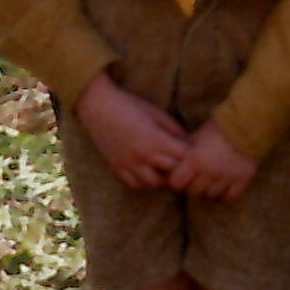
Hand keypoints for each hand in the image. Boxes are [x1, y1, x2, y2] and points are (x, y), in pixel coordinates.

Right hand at [73, 73, 188, 189]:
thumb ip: (174, 129)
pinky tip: (147, 170)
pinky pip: (136, 184)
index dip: (190, 153)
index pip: (184, 157)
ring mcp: (130, 165)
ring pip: (155, 183)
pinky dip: (145, 181)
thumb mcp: (156, 113)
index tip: (191, 148)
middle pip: (172, 172)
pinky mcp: (118, 168)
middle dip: (180, 166)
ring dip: (163, 177)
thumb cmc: (129, 105)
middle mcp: (144, 156)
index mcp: (156, 140)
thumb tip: (189, 141)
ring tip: (165, 167)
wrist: (98, 106)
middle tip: (182, 159)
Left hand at [170, 121, 259, 199]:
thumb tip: (173, 162)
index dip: (176, 179)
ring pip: (211, 195)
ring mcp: (227, 177)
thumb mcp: (197, 135)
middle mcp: (210, 171)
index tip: (179, 175)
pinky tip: (224, 184)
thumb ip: (186, 151)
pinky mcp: (242, 179)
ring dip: (208, 189)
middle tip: (195, 177)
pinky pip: (230, 196)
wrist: (248, 122)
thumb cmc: (219, 126)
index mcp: (195, 159)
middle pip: (193, 192)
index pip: (176, 183)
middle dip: (192, 185)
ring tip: (210, 180)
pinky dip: (225, 193)